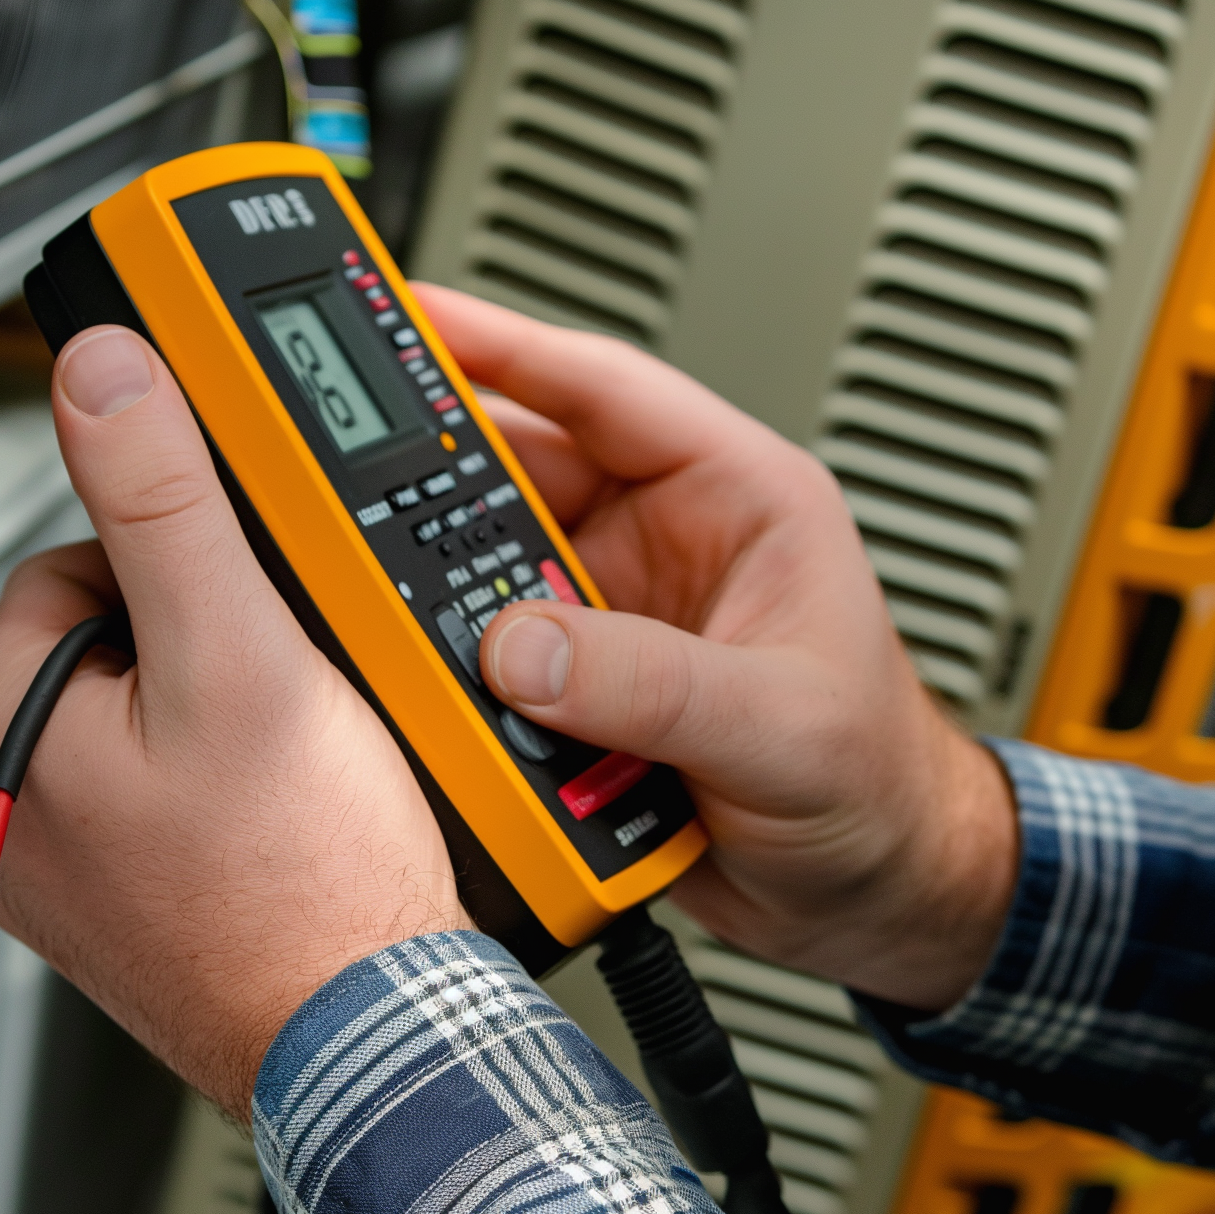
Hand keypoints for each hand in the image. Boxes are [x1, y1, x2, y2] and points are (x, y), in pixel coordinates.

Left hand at [0, 327, 465, 1116]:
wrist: (379, 1040)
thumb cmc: (307, 885)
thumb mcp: (240, 653)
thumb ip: (166, 504)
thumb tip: (101, 372)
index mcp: (4, 745)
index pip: (71, 565)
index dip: (182, 564)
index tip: (257, 611)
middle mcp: (15, 821)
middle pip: (118, 645)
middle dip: (209, 647)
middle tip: (294, 694)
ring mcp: (78, 882)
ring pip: (158, 726)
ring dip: (231, 720)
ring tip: (305, 765)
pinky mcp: (142, 924)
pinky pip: (185, 810)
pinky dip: (241, 801)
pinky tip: (298, 823)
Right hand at [423, 287, 1016, 1011]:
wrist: (878, 898)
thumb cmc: (879, 785)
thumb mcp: (780, 726)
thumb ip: (653, 682)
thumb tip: (525, 649)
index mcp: (738, 498)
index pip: (604, 389)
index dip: (504, 345)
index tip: (405, 316)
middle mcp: (668, 546)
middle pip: (520, 481)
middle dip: (433, 485)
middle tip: (335, 479)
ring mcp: (620, 621)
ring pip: (491, 578)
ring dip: (442, 601)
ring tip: (376, 609)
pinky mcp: (587, 694)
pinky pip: (494, 670)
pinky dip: (457, 686)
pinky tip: (428, 700)